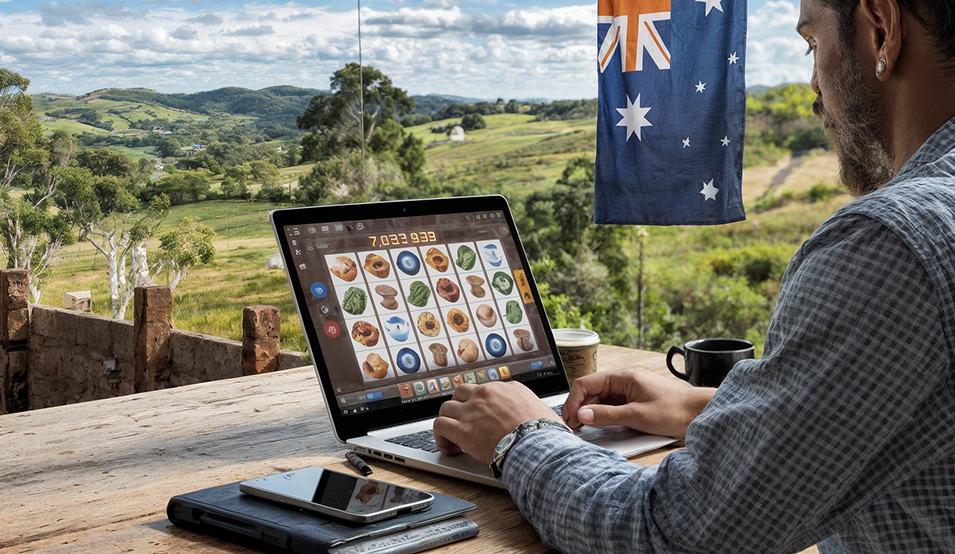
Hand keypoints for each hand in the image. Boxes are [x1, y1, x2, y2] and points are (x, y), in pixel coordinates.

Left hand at [433, 381, 561, 464]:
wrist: (536, 445)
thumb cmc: (544, 433)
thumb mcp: (544, 411)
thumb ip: (535, 411)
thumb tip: (545, 419)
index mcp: (507, 389)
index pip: (484, 390)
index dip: (479, 405)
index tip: (480, 416)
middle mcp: (486, 395)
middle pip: (461, 394)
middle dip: (459, 408)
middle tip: (463, 423)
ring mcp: (472, 411)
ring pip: (446, 408)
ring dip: (447, 421)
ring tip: (452, 437)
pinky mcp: (463, 430)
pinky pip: (440, 426)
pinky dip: (440, 436)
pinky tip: (448, 447)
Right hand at [562, 369, 714, 438]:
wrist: (701, 414)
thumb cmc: (675, 410)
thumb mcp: (637, 416)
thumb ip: (607, 415)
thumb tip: (583, 415)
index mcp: (624, 376)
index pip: (586, 383)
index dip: (574, 401)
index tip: (570, 419)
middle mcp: (626, 380)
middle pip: (593, 391)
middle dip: (581, 408)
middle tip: (576, 428)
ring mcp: (631, 390)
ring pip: (602, 399)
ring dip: (593, 413)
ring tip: (587, 429)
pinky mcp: (637, 401)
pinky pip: (614, 406)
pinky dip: (606, 416)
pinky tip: (604, 427)